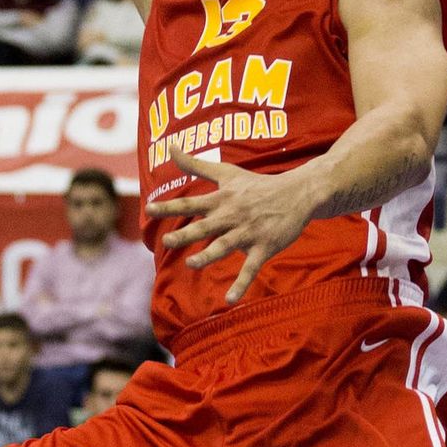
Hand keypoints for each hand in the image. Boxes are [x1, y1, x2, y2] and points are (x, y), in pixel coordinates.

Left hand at [158, 148, 317, 305]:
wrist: (297, 193)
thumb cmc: (256, 185)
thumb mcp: (226, 172)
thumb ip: (194, 164)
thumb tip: (169, 146)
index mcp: (221, 200)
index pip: (191, 203)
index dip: (170, 206)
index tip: (149, 208)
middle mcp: (232, 216)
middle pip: (206, 226)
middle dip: (186, 233)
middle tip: (167, 241)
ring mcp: (248, 233)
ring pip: (226, 246)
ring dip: (209, 255)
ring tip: (192, 263)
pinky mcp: (264, 247)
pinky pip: (250, 268)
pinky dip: (241, 284)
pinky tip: (229, 300)